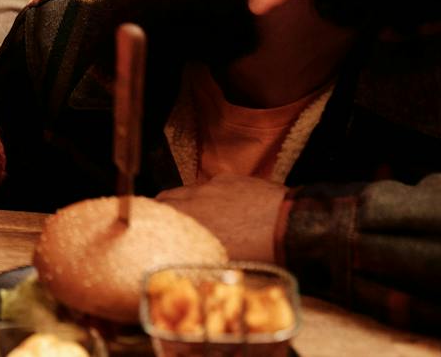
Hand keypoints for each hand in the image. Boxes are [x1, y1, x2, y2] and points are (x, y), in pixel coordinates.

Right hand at [157, 176, 285, 262]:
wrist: (294, 228)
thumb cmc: (260, 253)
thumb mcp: (221, 262)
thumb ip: (196, 255)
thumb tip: (184, 261)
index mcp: (189, 221)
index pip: (154, 212)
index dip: (149, 218)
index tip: (146, 223)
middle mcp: (194, 199)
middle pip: (166, 197)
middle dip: (163, 207)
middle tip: (166, 220)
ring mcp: (213, 185)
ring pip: (188, 189)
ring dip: (186, 200)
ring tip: (196, 214)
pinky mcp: (231, 178)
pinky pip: (212, 184)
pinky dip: (211, 193)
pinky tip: (225, 205)